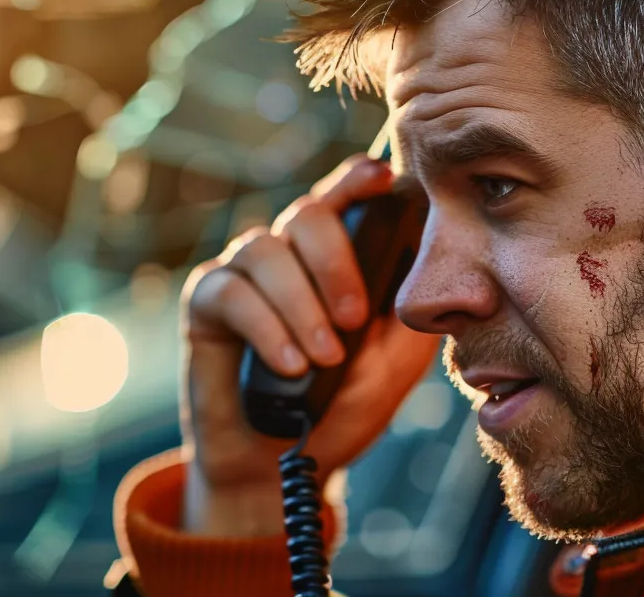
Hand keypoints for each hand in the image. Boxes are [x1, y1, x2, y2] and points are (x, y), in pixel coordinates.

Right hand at [177, 155, 441, 536]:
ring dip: (302, 306)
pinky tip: (289, 363)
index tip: (381, 177)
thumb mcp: (395, 361)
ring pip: (267, 251)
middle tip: (354, 320)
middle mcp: (289, 252)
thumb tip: (438, 260)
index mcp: (336, 255)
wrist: (282, 466)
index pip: (346, 196)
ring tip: (323, 357)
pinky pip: (232, 292)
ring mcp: (244, 272)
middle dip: (336, 264)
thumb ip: (412, 310)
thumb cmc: (342, 406)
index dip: (359, 178)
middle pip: (308, 214)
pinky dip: (266, 327)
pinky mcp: (206, 302)